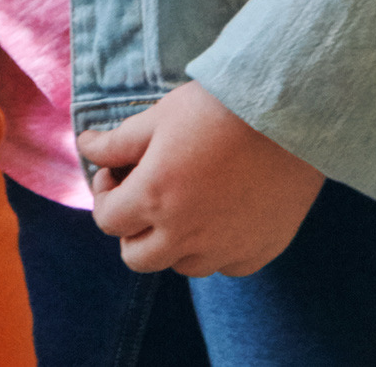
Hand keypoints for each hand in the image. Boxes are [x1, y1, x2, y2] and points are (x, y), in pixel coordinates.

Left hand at [82, 83, 326, 276]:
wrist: (289, 113)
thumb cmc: (216, 109)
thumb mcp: (157, 117)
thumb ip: (116, 142)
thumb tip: (85, 147)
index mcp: (154, 198)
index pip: (107, 222)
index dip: (106, 196)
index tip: (118, 174)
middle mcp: (187, 233)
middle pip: (138, 259)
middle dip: (132, 230)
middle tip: (144, 199)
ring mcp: (226, 247)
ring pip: (182, 266)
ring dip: (174, 243)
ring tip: (187, 204)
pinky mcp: (261, 250)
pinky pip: (227, 266)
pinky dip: (218, 250)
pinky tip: (222, 216)